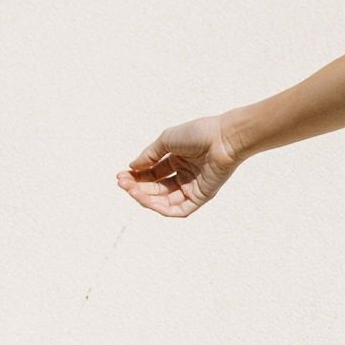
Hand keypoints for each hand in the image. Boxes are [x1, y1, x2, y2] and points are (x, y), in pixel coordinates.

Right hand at [118, 115, 236, 217]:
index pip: (152, 173)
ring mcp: (192, 187)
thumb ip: (149, 155)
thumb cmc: (198, 134)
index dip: (136, 176)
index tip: (121, 176)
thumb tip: (131, 167)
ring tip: (131, 190)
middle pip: (156, 188)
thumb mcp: (166, 141)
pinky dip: (162, 208)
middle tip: (122, 183)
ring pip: (164, 201)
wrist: (223, 138)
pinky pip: (179, 210)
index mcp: (178, 160)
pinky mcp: (200, 197)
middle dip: (137, 187)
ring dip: (145, 198)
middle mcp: (184, 175)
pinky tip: (149, 201)